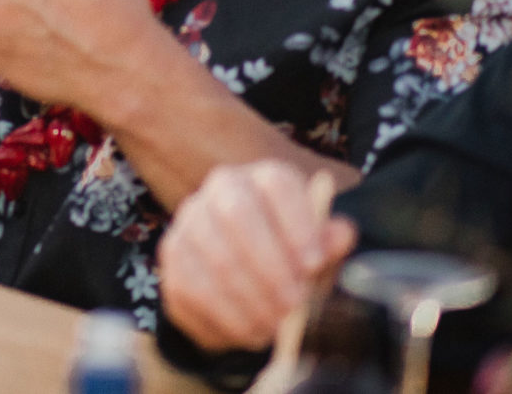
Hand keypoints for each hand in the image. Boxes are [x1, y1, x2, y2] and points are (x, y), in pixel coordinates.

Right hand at [158, 160, 358, 352]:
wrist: (245, 283)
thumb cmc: (288, 261)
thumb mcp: (315, 253)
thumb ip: (328, 243)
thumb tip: (340, 233)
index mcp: (263, 179)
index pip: (277, 184)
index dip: (297, 223)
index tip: (314, 264)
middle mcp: (221, 190)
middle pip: (237, 212)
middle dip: (268, 264)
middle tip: (293, 303)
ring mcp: (190, 220)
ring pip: (213, 255)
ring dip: (249, 298)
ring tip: (275, 324)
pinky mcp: (171, 256)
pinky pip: (192, 286)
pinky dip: (225, 316)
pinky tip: (249, 331)